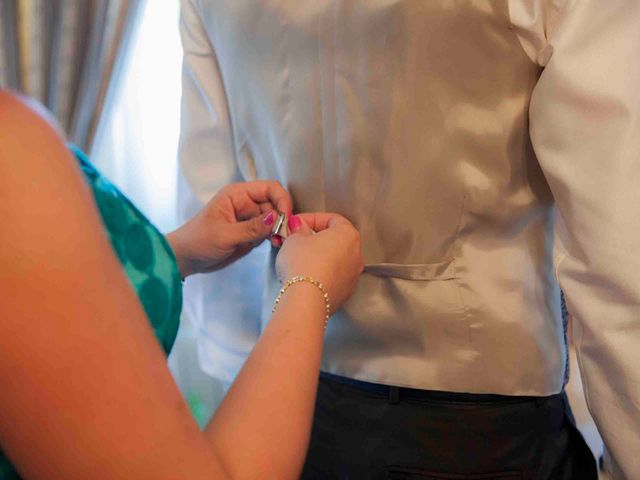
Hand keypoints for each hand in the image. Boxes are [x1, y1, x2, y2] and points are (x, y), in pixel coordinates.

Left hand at [167, 181, 291, 276]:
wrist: (186, 259)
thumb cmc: (198, 240)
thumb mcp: (225, 235)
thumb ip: (252, 228)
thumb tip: (277, 217)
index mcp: (238, 194)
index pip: (269, 188)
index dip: (281, 199)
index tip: (286, 217)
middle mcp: (247, 204)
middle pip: (275, 204)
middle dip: (283, 218)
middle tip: (286, 235)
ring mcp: (250, 219)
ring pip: (275, 219)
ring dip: (281, 229)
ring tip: (281, 242)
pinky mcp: (252, 234)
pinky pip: (270, 232)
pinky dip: (276, 237)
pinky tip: (277, 245)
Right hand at [275, 213, 363, 315]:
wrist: (307, 300)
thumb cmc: (303, 263)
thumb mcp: (294, 239)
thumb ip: (298, 230)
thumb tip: (300, 228)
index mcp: (348, 235)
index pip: (332, 219)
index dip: (311, 218)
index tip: (295, 224)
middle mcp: (356, 254)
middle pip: (335, 240)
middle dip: (314, 239)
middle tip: (296, 241)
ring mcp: (353, 276)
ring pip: (335, 260)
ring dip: (318, 257)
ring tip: (298, 259)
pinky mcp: (345, 293)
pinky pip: (333, 277)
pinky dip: (321, 274)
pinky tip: (305, 277)